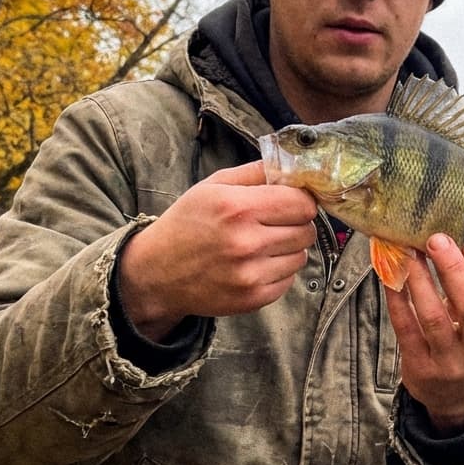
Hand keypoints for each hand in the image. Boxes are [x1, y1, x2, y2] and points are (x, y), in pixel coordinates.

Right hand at [117, 161, 318, 339]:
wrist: (157, 272)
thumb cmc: (187, 224)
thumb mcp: (212, 186)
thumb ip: (255, 173)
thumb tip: (293, 166)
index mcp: (237, 208)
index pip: (302, 203)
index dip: (301, 200)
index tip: (292, 201)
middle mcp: (247, 242)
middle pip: (306, 230)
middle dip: (295, 224)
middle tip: (275, 223)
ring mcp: (251, 274)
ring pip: (301, 256)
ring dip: (288, 249)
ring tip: (261, 244)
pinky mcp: (253, 298)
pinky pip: (289, 280)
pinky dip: (279, 271)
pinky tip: (255, 264)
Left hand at [384, 234, 463, 434]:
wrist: (457, 399)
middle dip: (454, 270)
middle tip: (437, 239)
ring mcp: (450, 364)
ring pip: (433, 317)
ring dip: (419, 278)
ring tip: (409, 249)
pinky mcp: (420, 368)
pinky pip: (405, 328)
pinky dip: (397, 297)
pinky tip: (391, 273)